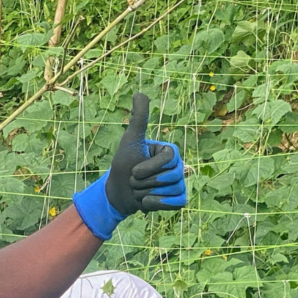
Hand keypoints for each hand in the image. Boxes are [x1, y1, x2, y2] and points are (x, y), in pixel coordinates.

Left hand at [71, 92, 187, 239]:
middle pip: (172, 176)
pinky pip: (177, 202)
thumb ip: (139, 119)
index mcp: (170, 151)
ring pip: (173, 190)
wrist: (117, 191)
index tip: (135, 170)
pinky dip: (159, 204)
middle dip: (146, 182)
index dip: (149, 167)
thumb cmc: (123, 164)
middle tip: (136, 180)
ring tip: (140, 190)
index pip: (170, 159)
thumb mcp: (130, 141)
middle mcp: (178, 166)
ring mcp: (179, 184)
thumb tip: (140, 93)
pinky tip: (147, 202)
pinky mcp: (177, 200)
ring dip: (149, 193)